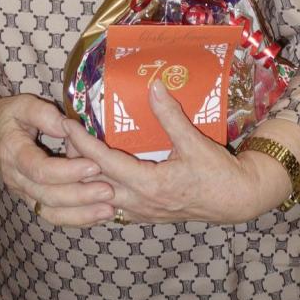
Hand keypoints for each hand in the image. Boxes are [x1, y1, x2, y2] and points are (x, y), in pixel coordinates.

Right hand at [0, 94, 114, 226]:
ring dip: (80, 214)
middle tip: (109, 191)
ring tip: (108, 210)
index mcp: (13, 152)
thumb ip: (45, 114)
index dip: (67, 171)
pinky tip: (97, 216)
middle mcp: (15, 178)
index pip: (39, 169)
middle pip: (47, 195)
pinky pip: (52, 215)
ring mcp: (22, 192)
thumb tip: (69, 127)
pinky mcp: (31, 199)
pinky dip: (75, 219)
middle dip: (80, 195)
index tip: (94, 165)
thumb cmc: (9, 116)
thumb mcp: (23, 105)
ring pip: (50, 212)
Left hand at [63, 80, 287, 224]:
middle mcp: (140, 201)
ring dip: (86, 175)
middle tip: (62, 135)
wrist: (237, 200)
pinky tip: (94, 178)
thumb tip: (154, 86)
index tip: (67, 125)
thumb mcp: (194, 142)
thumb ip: (171, 116)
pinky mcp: (147, 214)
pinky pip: (113, 205)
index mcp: (149, 184)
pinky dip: (99, 189)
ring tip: (73, 153)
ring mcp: (142, 211)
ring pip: (102, 196)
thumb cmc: (218, 173)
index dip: (82, 143)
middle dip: (76, 159)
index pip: (104, 162)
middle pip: (95, 181)